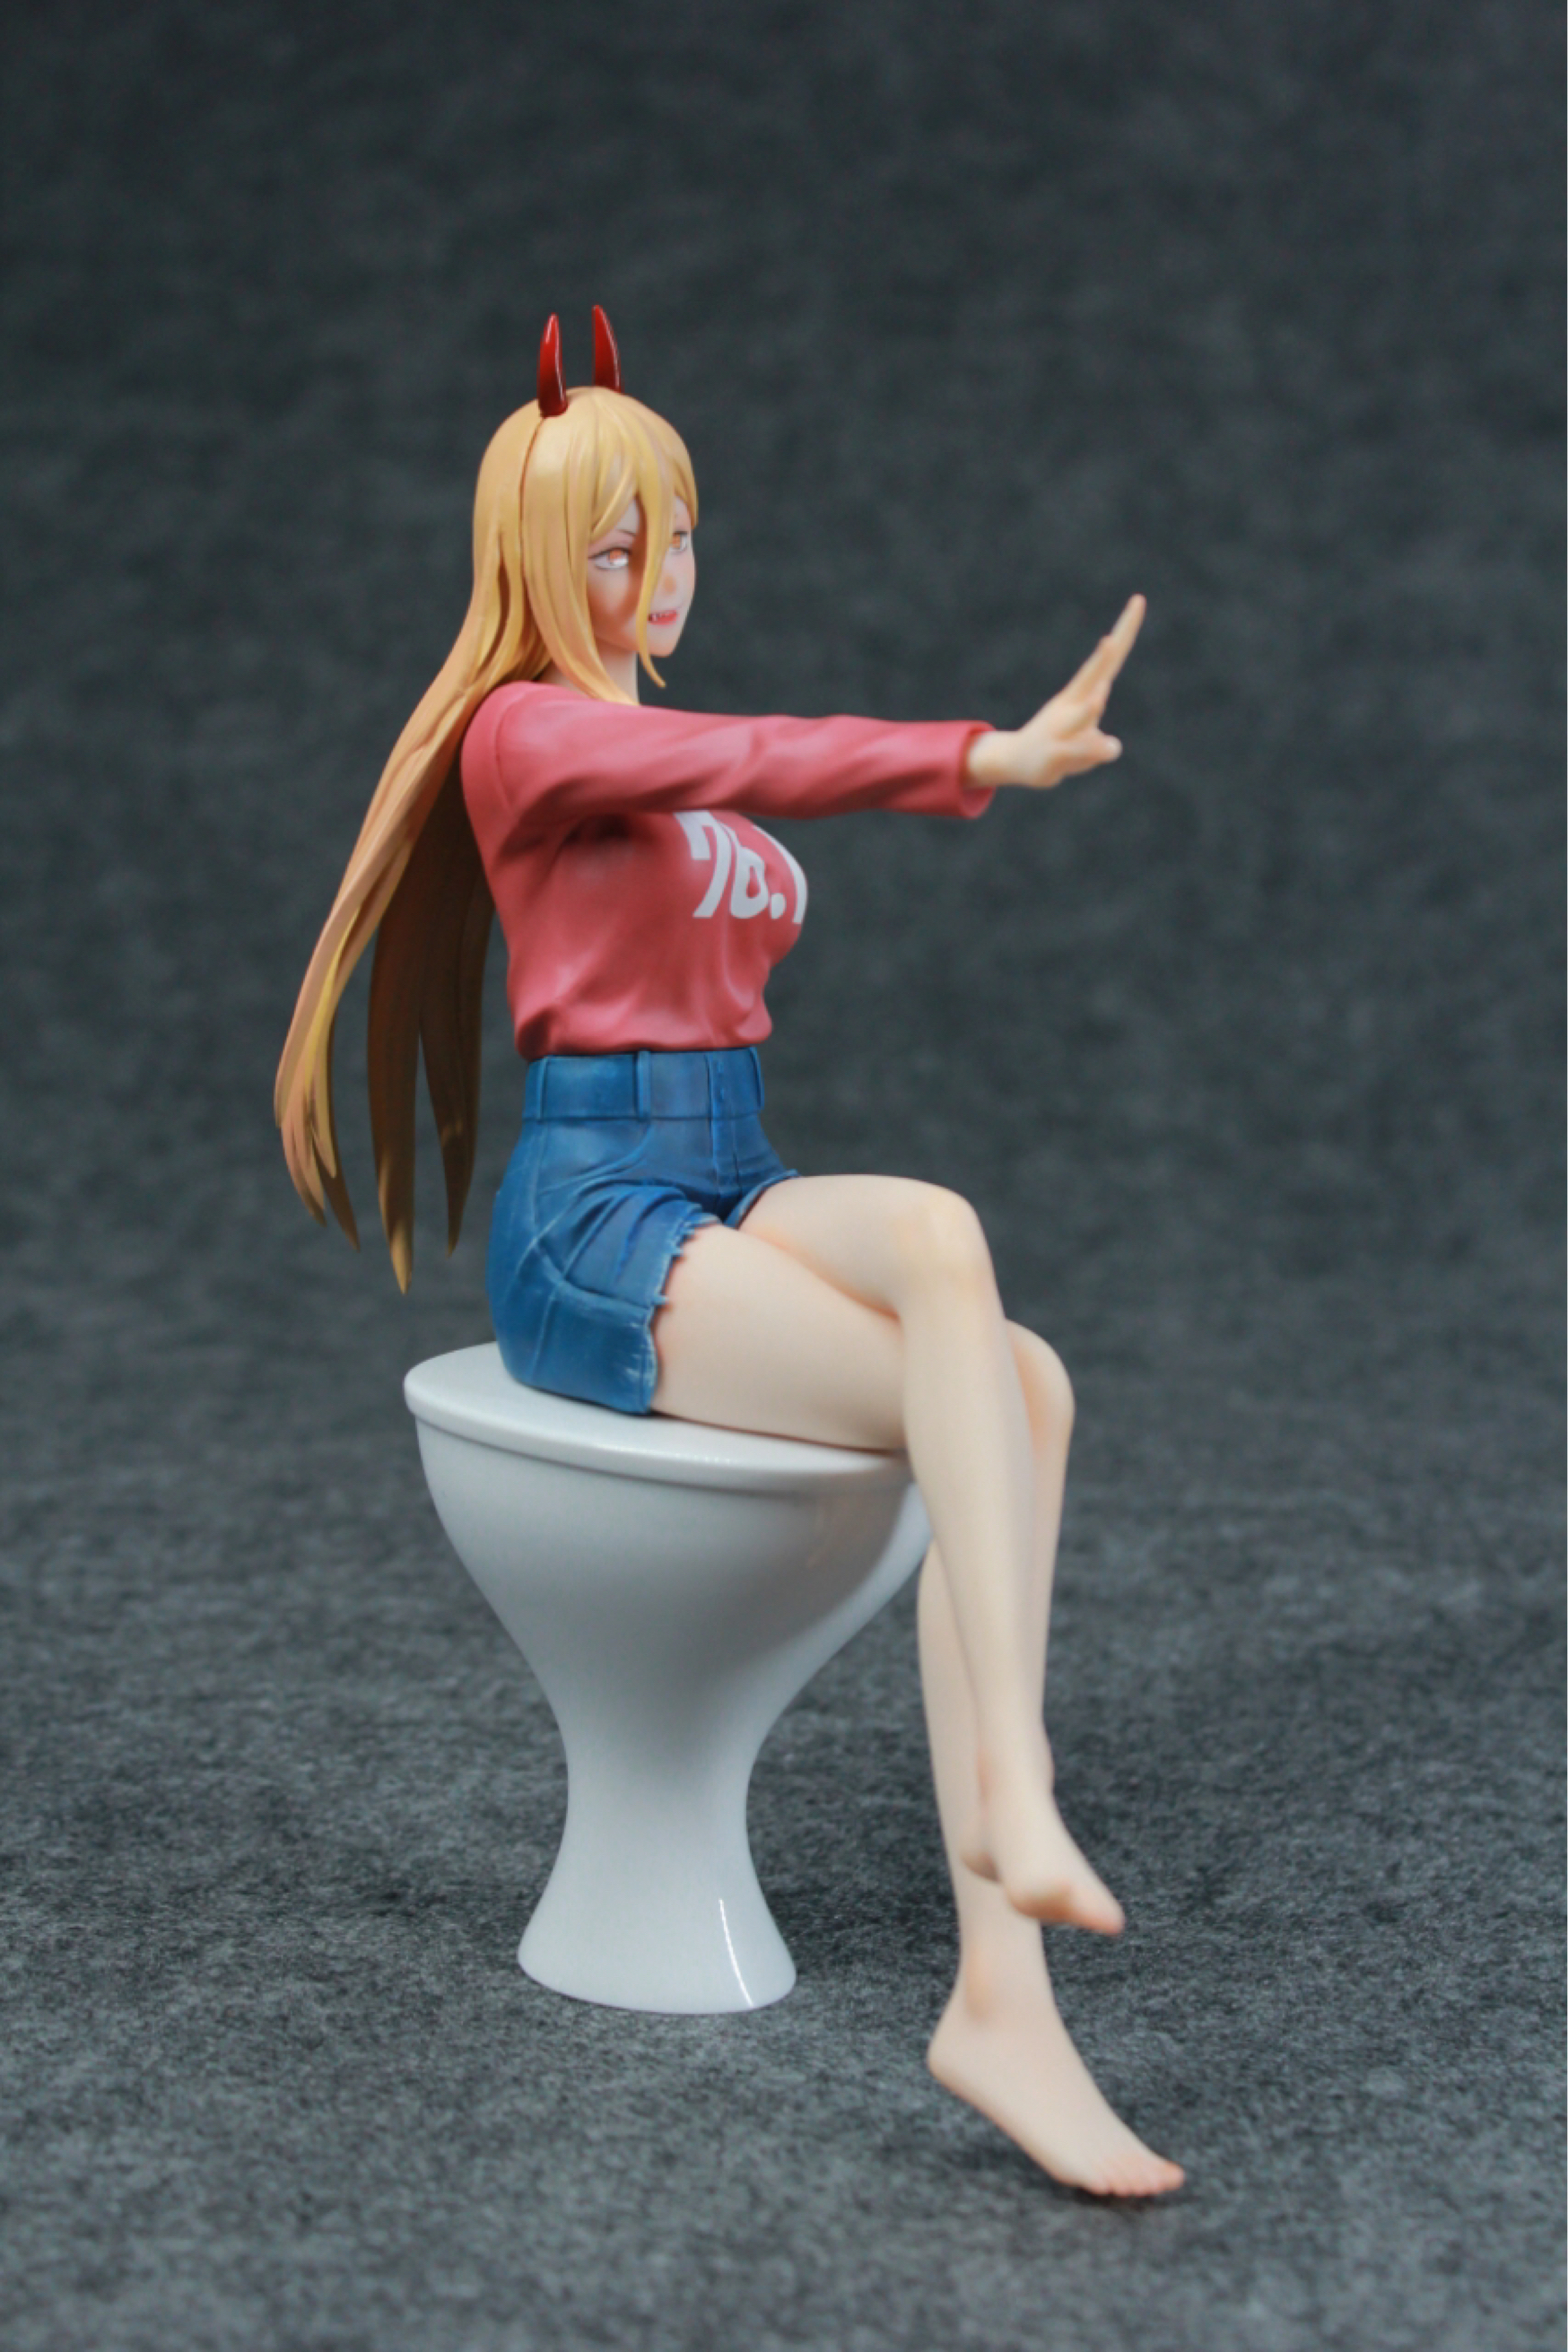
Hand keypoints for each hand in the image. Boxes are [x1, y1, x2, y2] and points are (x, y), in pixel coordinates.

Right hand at [966, 596, 1144, 791]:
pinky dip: (1093, 751)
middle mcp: (1071, 703)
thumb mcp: (1087, 739)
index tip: (1139, 600)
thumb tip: (1108, 737)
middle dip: (1102, 659)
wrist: (1015, 762)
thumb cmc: (1058, 745)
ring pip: (1081, 716)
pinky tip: (1108, 749)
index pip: (1110, 659)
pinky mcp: (1055, 753)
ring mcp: (1061, 727)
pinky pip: (1078, 752)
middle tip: (1110, 639)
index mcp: (1082, 692)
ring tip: (1097, 699)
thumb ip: (1101, 733)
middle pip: (1092, 676)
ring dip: (1089, 708)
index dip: (1125, 631)